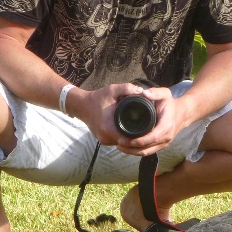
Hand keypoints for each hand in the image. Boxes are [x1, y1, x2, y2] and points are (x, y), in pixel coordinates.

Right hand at [66, 83, 188, 156]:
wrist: (81, 106)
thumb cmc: (97, 98)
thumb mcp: (112, 90)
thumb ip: (127, 89)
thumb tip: (142, 91)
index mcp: (109, 128)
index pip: (130, 138)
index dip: (140, 135)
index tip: (150, 129)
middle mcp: (106, 138)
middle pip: (127, 143)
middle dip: (138, 138)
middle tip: (150, 130)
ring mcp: (105, 141)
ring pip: (123, 143)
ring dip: (132, 138)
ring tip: (144, 131)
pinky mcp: (104, 140)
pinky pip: (118, 141)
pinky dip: (125, 137)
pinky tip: (133, 131)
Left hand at [114, 85, 187, 156]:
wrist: (182, 114)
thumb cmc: (171, 104)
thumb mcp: (165, 94)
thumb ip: (155, 92)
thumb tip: (143, 93)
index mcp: (166, 126)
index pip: (152, 137)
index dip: (138, 141)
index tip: (126, 139)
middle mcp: (166, 137)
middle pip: (147, 148)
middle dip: (132, 148)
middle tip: (118, 143)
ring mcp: (164, 143)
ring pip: (147, 152)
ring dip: (133, 152)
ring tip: (120, 147)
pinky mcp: (161, 145)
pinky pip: (149, 151)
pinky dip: (137, 151)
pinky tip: (128, 148)